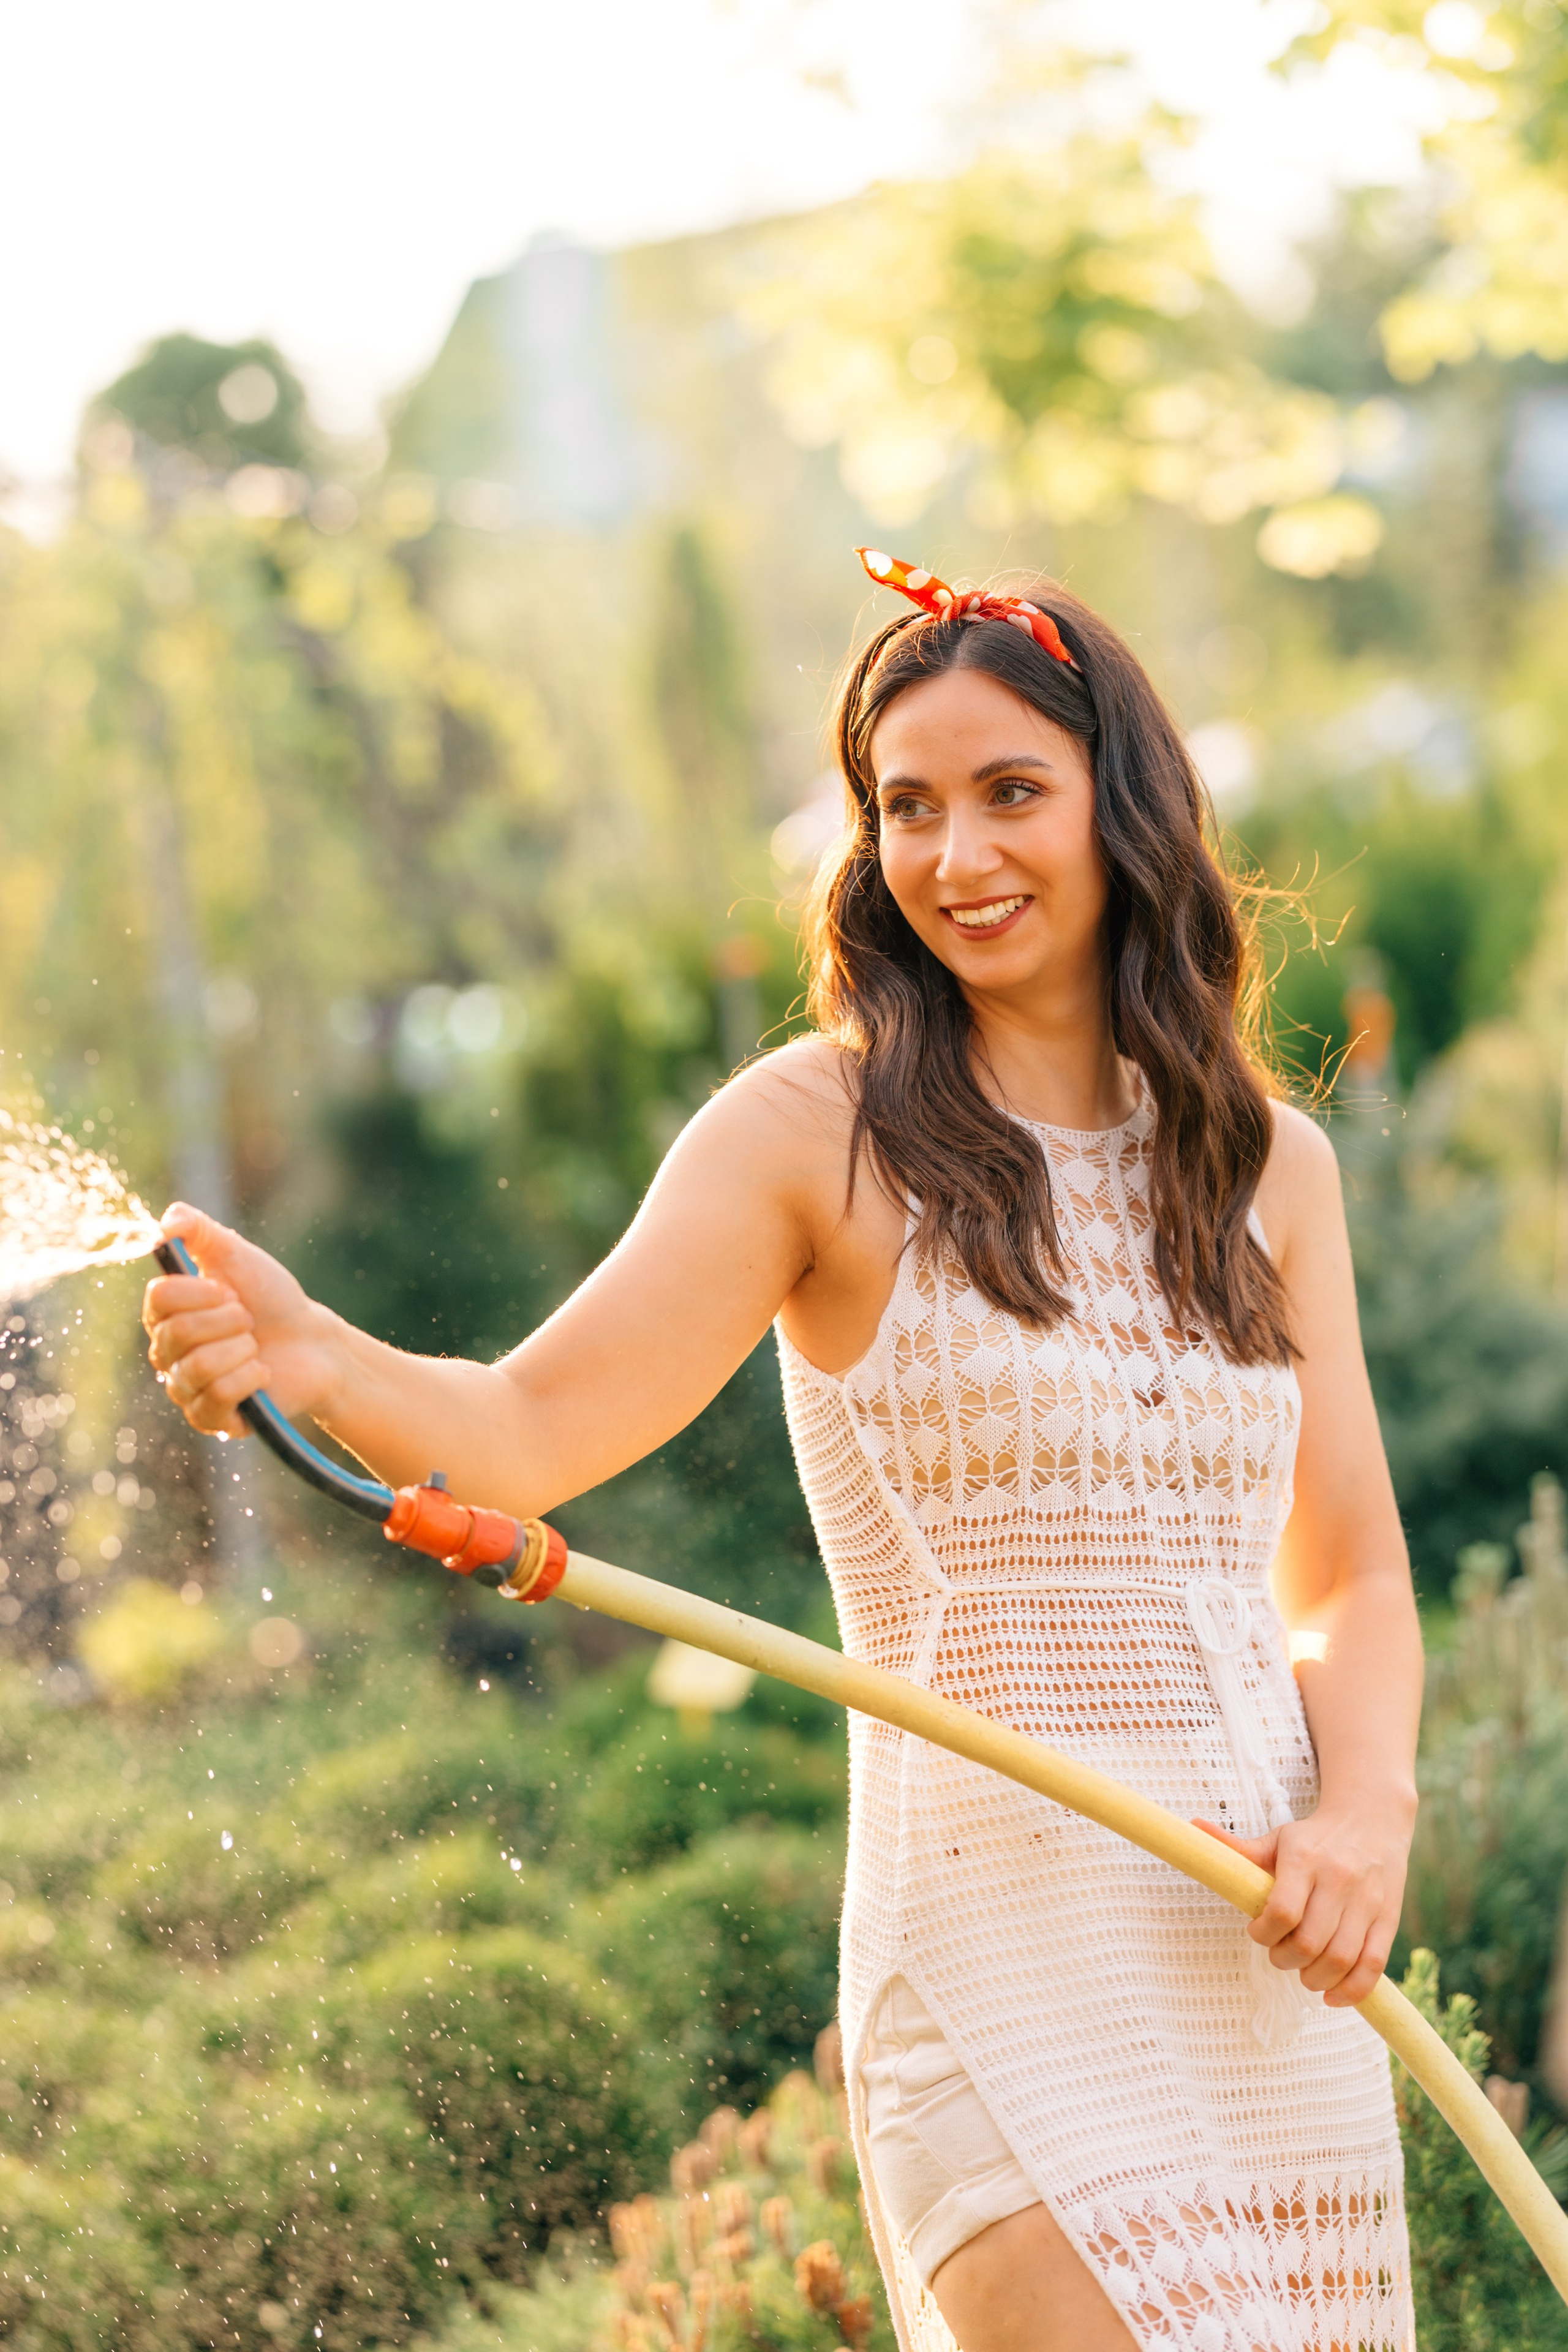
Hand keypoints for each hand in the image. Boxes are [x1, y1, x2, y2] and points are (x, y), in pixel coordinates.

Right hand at [142, 1204, 345, 1438]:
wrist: (313, 1343)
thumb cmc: (271, 1299)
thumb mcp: (237, 1256)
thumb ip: (199, 1231)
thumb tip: (167, 1220)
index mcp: (165, 1314)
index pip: (159, 1298)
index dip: (200, 1292)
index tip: (230, 1290)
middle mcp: (166, 1354)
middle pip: (179, 1333)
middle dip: (230, 1319)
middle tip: (248, 1320)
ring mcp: (186, 1389)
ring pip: (201, 1367)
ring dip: (243, 1349)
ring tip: (255, 1347)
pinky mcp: (211, 1419)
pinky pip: (219, 1397)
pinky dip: (251, 1378)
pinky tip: (261, 1374)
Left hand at [1194, 1796, 1413, 2007]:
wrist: (1371, 1820)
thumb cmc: (1314, 1838)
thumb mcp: (1277, 1839)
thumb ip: (1237, 1849)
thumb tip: (1192, 1827)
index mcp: (1304, 1858)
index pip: (1283, 1911)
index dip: (1264, 1934)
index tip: (1257, 1933)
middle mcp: (1338, 1879)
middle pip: (1310, 1941)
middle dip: (1286, 1960)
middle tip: (1280, 1955)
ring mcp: (1367, 1900)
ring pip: (1342, 1958)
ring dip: (1315, 1979)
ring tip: (1304, 1973)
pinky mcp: (1388, 1918)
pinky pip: (1373, 1966)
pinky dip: (1352, 1990)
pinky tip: (1332, 1995)